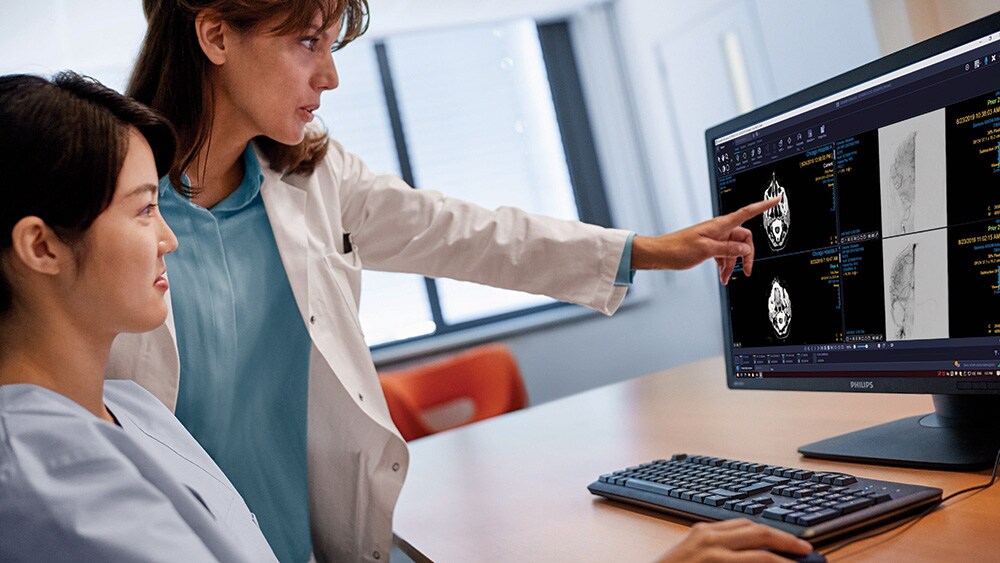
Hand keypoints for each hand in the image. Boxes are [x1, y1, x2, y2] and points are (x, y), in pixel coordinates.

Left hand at [631, 197, 779, 284]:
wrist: (660, 254)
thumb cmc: (677, 249)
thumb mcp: (706, 251)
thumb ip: (728, 249)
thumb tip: (746, 249)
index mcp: (720, 225)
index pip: (747, 212)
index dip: (763, 206)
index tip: (777, 199)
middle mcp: (719, 229)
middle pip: (743, 238)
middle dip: (747, 255)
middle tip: (745, 272)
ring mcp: (714, 238)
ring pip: (734, 248)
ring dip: (733, 264)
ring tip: (726, 278)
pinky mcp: (708, 246)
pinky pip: (723, 254)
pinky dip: (724, 265)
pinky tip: (721, 276)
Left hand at [656, 519, 813, 562]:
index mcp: (716, 559)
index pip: (764, 558)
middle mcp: (710, 540)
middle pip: (759, 532)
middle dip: (786, 540)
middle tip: (806, 549)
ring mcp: (701, 531)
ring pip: (746, 522)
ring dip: (769, 530)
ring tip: (786, 541)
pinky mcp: (696, 529)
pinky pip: (729, 523)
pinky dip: (748, 528)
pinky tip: (758, 536)